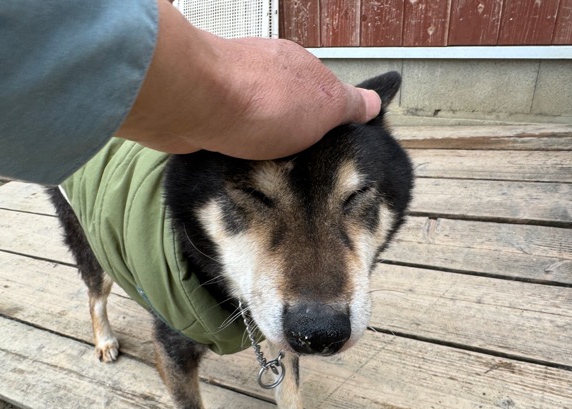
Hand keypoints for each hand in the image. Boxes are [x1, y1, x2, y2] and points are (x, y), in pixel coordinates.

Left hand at [116, 0, 380, 158]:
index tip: (331, 153)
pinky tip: (238, 168)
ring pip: (258, 126)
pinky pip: (228, 133)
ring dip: (264, 148)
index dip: (329, 125)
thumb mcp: (326, 104)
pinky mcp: (203, 109)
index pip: (324, 97)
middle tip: (302, 172)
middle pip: (290, 112)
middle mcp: (266, 74)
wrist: (195, 100)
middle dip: (296, 140)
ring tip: (270, 178)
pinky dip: (235, 149)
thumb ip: (349, 104)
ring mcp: (232, 90)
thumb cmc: (265, 102)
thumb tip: (376, 101)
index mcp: (300, 67)